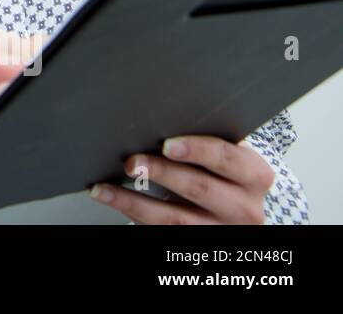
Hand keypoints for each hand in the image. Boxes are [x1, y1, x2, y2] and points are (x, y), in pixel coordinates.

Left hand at [89, 136, 274, 223]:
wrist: (236, 205)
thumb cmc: (223, 169)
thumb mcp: (226, 155)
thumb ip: (204, 140)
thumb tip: (154, 118)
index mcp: (255, 175)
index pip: (227, 159)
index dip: (197, 150)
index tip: (168, 145)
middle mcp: (244, 207)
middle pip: (200, 188)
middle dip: (161, 173)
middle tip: (131, 162)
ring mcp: (221, 229)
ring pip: (176, 218)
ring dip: (134, 202)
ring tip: (105, 188)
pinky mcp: (198, 242)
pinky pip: (162, 231)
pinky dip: (132, 213)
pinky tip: (111, 198)